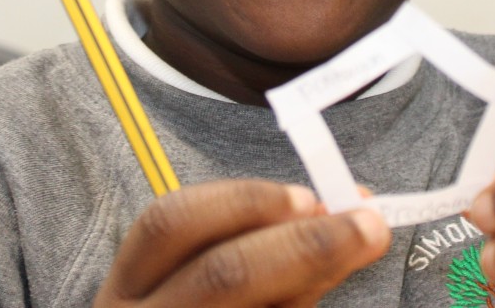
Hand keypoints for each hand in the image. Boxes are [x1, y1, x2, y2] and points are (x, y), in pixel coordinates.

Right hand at [94, 180, 389, 306]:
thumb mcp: (195, 290)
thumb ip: (253, 249)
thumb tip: (335, 208)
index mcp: (128, 291)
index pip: (170, 223)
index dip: (243, 202)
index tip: (308, 196)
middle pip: (223, 274)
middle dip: (305, 243)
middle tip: (367, 226)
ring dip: (316, 280)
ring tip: (357, 255)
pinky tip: (320, 300)